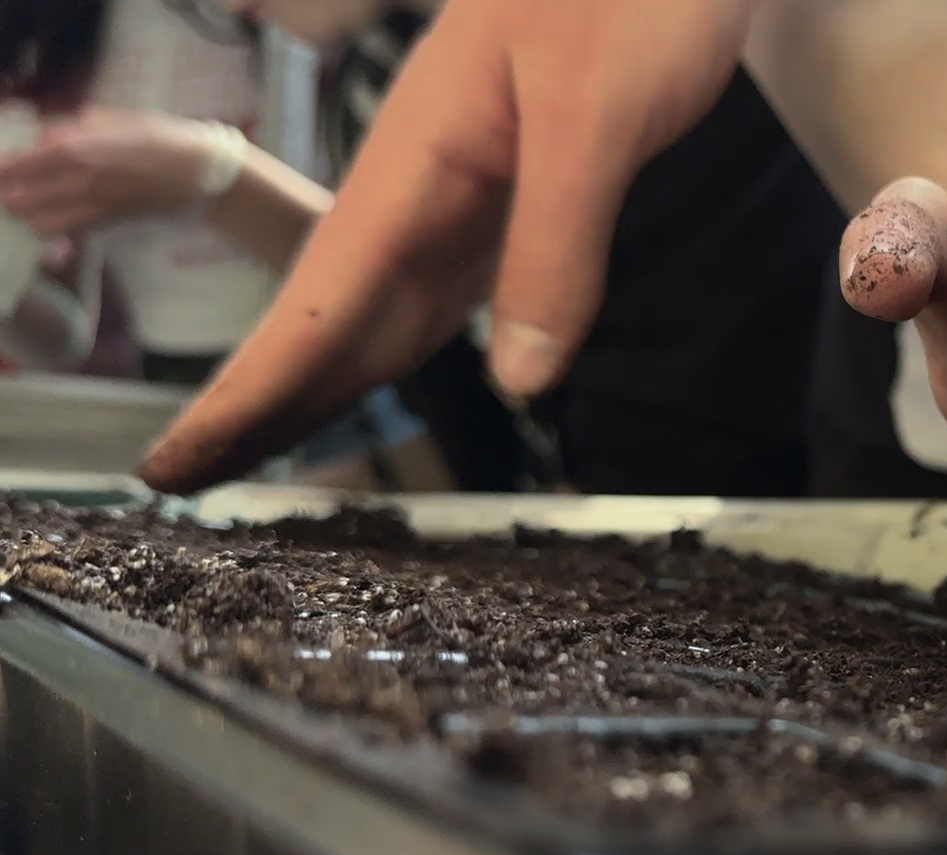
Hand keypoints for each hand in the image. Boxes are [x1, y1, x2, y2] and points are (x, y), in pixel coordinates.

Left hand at [0, 108, 213, 234]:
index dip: (5, 168)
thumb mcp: (118, 120)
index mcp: (79, 148)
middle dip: (9, 194)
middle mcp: (80, 180)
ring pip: (46, 217)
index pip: (25, 162)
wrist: (204, 175)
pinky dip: (55, 228)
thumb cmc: (165, 139)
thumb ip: (78, 128)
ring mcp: (95, 204)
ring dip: (26, 215)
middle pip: (27, 194)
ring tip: (15, 212)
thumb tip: (49, 139)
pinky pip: (74, 228)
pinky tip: (41, 228)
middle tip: (0, 195)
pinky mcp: (111, 221)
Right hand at [137, 0, 757, 492]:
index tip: (182, 460)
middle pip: (334, 314)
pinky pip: (445, 282)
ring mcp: (467, 185)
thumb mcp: (598, 117)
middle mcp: (428, 181)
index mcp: (421, 160)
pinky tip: (384, 368)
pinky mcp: (515, 187)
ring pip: (384, 304)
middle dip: (264, 400)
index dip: (253, 391)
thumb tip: (519, 381)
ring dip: (325, 379)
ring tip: (262, 447)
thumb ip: (557, 245)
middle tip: (189, 479)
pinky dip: (405, 339)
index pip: (320, 302)